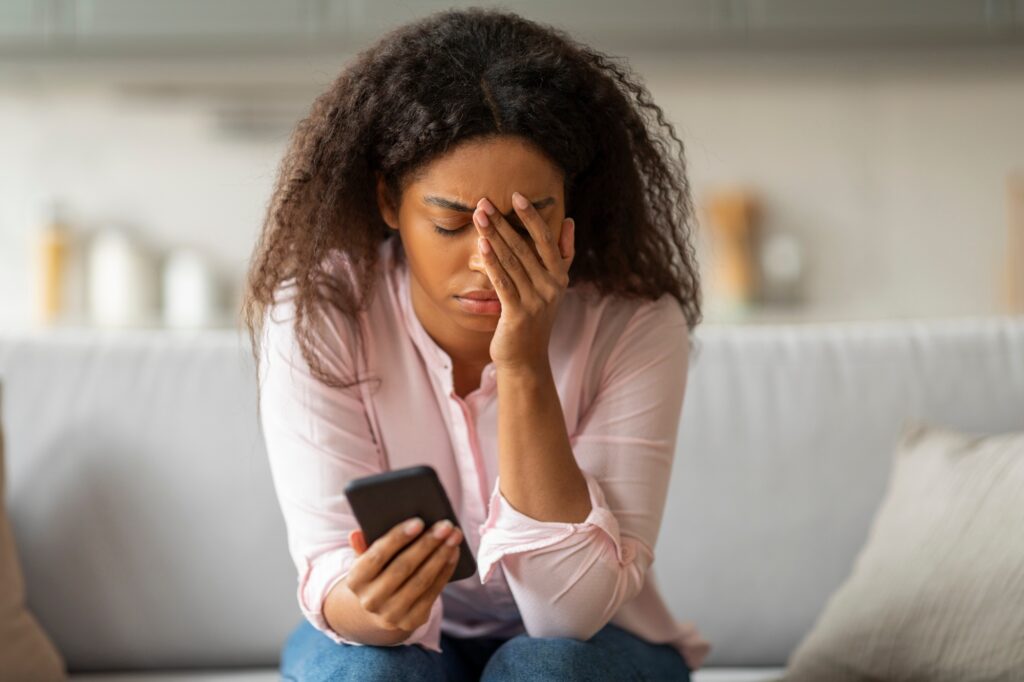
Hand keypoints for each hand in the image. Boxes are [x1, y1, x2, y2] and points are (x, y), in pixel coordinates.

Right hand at [345, 517, 462, 636]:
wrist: (380, 611)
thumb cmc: (377, 574)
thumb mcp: (366, 561)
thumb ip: (364, 546)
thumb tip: (356, 534)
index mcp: (355, 581)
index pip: (376, 556)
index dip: (398, 538)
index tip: (419, 521)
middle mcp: (370, 600)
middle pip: (403, 567)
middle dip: (427, 544)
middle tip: (445, 526)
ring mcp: (391, 614)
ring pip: (421, 580)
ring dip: (441, 556)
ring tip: (454, 537)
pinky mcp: (411, 620)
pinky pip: (432, 592)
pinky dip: (445, 571)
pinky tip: (454, 553)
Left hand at [473, 192, 574, 370]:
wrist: (526, 358)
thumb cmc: (534, 318)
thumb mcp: (552, 286)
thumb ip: (562, 254)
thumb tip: (569, 222)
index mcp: (559, 277)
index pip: (547, 240)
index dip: (532, 217)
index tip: (517, 196)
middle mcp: (551, 287)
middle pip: (525, 247)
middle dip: (503, 223)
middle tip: (485, 202)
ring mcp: (536, 301)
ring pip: (512, 262)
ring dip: (493, 236)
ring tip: (479, 217)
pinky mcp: (518, 314)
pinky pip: (503, 283)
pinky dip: (492, 262)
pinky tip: (482, 245)